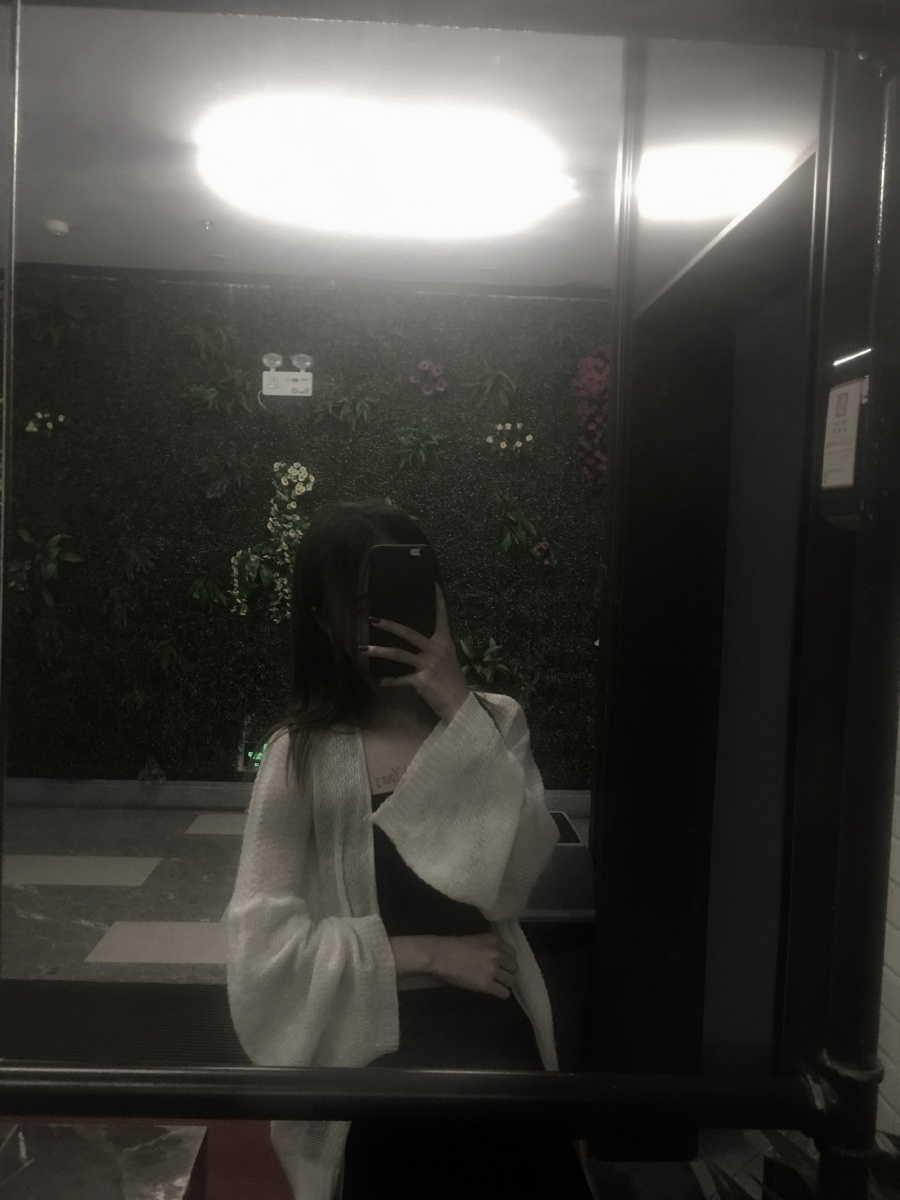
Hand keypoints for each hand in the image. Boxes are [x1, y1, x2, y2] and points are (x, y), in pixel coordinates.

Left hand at [363, 585, 469, 721]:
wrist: (460, 704)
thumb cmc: (453, 681)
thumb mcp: (448, 659)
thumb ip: (435, 648)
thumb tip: (416, 641)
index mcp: (445, 642)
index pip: (442, 616)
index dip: (438, 599)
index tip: (433, 583)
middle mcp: (437, 650)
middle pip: (409, 633)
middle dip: (389, 625)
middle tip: (373, 619)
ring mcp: (428, 665)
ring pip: (399, 654)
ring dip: (379, 652)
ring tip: (363, 649)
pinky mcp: (422, 680)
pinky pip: (400, 678)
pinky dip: (390, 680)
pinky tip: (380, 681)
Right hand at [430, 933, 518, 999]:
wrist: (441, 956)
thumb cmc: (454, 947)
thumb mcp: (476, 940)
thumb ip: (490, 947)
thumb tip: (499, 959)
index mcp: (495, 941)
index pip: (513, 954)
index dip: (507, 961)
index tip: (502, 965)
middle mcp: (497, 954)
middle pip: (514, 968)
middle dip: (507, 972)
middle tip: (498, 976)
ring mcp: (493, 970)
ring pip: (511, 981)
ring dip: (504, 983)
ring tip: (496, 984)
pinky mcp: (487, 985)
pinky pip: (504, 993)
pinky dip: (501, 994)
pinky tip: (496, 992)